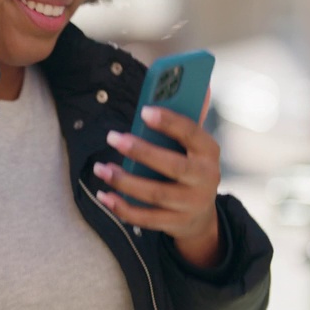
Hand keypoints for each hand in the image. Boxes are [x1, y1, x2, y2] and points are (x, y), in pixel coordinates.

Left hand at [92, 103, 222, 267]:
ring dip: (125, 181)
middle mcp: (205, 179)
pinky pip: (146, 218)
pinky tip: (105, 196)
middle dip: (142, 152)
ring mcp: (191, 204)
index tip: (144, 111)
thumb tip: (202, 85)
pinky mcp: (175, 224)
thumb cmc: (190, 166)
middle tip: (113, 138)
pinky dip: (123, 208)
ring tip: (100, 168)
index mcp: (209, 152)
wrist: (201, 215)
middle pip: (173, 167)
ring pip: (156, 195)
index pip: (192, 134)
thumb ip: (189, 118)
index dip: (169, 122)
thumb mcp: (194, 144)